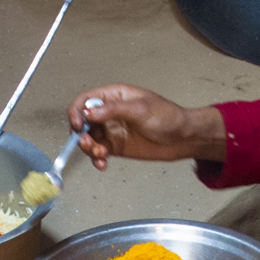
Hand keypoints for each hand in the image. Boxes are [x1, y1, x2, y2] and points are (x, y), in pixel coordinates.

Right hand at [66, 85, 225, 169]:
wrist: (183, 138)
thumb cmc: (168, 117)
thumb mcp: (140, 109)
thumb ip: (113, 109)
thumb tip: (90, 111)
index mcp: (114, 96)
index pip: (85, 100)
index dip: (77, 111)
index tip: (77, 124)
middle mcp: (109, 113)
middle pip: (82, 121)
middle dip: (81, 134)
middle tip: (88, 143)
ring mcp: (111, 130)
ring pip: (88, 139)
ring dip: (89, 148)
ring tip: (100, 155)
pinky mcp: (116, 147)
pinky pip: (98, 152)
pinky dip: (96, 159)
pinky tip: (102, 163)